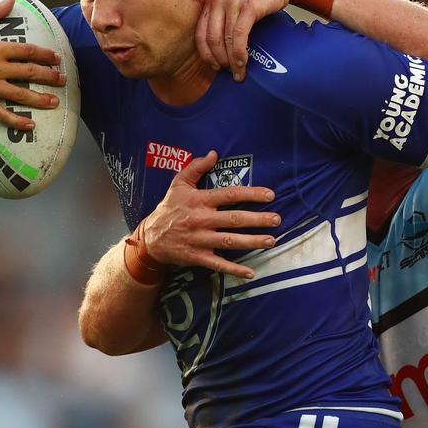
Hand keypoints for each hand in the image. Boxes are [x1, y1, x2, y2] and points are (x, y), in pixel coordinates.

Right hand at [0, 0, 64, 130]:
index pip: (27, 51)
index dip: (45, 55)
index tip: (58, 59)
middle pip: (28, 72)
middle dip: (49, 77)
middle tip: (64, 80)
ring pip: (19, 95)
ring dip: (40, 100)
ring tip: (55, 103)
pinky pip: (1, 114)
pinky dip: (16, 121)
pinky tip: (31, 125)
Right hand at [144, 151, 281, 277]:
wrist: (150, 238)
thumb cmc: (169, 208)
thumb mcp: (178, 184)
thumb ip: (196, 167)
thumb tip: (214, 154)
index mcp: (199, 200)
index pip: (230, 195)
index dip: (251, 194)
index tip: (270, 195)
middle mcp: (201, 220)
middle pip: (234, 219)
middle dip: (258, 220)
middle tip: (277, 219)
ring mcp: (200, 240)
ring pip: (230, 241)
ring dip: (252, 242)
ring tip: (271, 241)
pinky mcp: (198, 257)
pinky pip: (218, 264)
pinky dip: (234, 270)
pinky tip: (251, 273)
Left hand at [196, 0, 290, 79]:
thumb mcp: (234, 3)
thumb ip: (224, 20)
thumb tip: (221, 51)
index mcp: (211, 2)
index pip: (200, 34)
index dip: (206, 55)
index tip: (215, 67)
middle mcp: (218, 1)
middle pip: (211, 40)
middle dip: (219, 61)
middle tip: (229, 72)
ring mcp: (233, 3)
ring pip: (225, 39)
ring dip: (232, 61)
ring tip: (239, 73)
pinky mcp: (249, 6)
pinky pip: (240, 35)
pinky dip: (240, 52)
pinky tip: (244, 62)